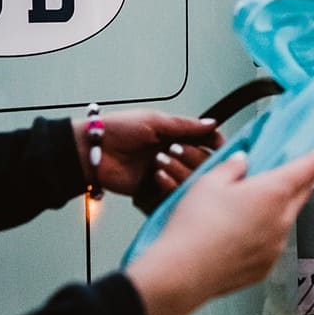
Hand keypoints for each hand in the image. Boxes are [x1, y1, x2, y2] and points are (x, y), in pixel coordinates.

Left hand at [76, 110, 223, 197]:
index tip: (221, 147)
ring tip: (158, 162)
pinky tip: (156, 176)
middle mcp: (174, 155)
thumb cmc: (118, 130)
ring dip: (179, 169)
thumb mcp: (154, 121)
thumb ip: (186, 125)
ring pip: (191, 179)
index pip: (206, 141)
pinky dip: (169, 184)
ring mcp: (165, 173)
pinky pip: (174, 193)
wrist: (92, 152)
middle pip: (203, 161)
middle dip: (193, 156)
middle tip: (173, 150)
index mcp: (175, 135)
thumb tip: (214, 123)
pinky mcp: (154, 190)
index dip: (216, 144)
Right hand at [125, 136, 313, 314]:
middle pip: (301, 193)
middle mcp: (281, 219)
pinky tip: (238, 233)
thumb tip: (242, 164)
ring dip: (276, 208)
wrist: (181, 274)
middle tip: (289, 170)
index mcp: (273, 192)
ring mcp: (276, 246)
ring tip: (246, 206)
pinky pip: (271, 243)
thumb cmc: (194, 227)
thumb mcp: (208, 182)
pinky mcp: (265, 267)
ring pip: (285, 219)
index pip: (310, 166)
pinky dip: (262, 233)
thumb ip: (231, 168)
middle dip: (300, 180)